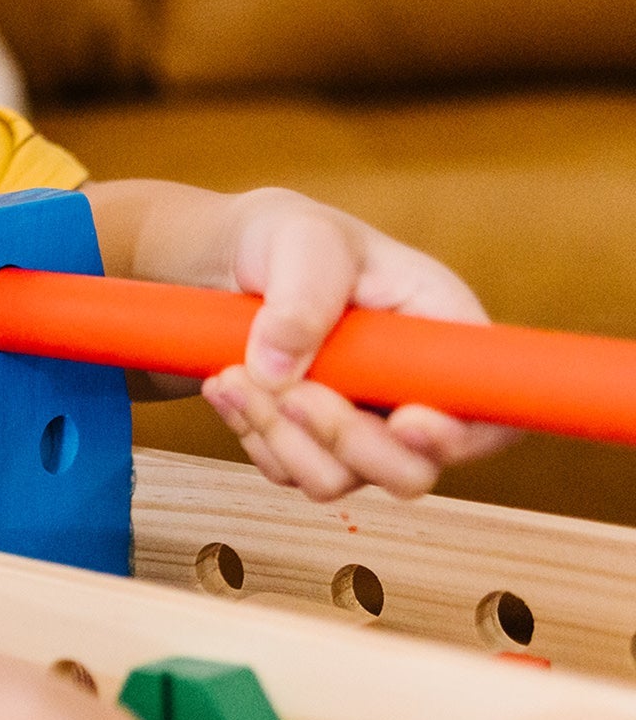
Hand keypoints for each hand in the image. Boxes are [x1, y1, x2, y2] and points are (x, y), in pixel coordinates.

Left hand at [201, 188, 513, 500]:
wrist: (230, 265)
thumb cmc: (289, 241)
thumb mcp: (303, 240)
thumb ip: (304, 295)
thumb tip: (281, 370)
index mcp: (442, 336)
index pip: (490, 414)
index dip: (458, 437)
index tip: (405, 422)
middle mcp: (412, 394)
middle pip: (410, 471)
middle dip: (344, 440)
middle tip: (290, 391)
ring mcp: (363, 429)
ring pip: (337, 480)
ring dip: (281, 437)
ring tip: (236, 374)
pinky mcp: (310, 446)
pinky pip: (285, 472)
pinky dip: (251, 435)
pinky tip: (228, 386)